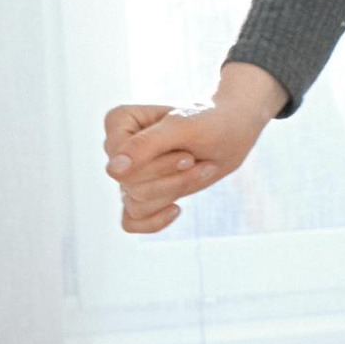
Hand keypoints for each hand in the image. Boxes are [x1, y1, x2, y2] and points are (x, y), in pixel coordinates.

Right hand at [103, 63, 284, 232]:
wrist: (231, 133)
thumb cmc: (208, 123)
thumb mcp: (181, 128)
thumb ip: (145, 145)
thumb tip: (113, 172)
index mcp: (118, 122)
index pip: (121, 164)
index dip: (158, 165)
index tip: (187, 155)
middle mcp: (116, 148)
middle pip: (130, 185)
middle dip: (172, 178)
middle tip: (195, 160)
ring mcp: (127, 173)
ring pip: (136, 203)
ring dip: (175, 191)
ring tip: (199, 171)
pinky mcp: (139, 193)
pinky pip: (131, 222)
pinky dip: (154, 221)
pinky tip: (177, 208)